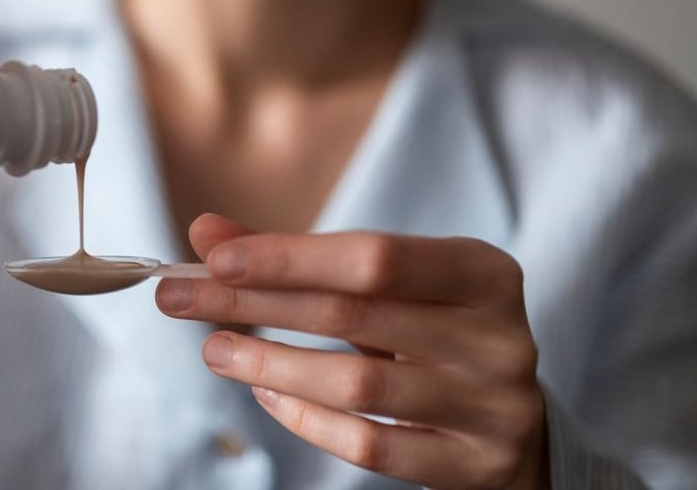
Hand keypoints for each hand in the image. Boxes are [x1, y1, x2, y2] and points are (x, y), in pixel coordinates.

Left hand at [156, 214, 549, 489]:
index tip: (215, 258)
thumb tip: (206, 233)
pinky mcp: (475, 464)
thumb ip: (300, 257)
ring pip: (358, 387)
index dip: (289, 256)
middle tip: (180, 298)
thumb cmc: (433, 331)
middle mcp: (498, 337)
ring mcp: (492, 406)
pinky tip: (266, 394)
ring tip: (215, 350)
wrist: (516, 419)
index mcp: (483, 272)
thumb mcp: (388, 284)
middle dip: (254, 303)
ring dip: (270, 363)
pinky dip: (308, 419)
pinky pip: (372, 447)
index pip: (374, 257)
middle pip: (354, 316)